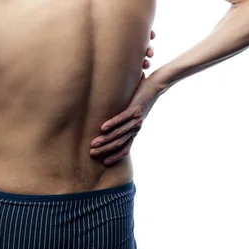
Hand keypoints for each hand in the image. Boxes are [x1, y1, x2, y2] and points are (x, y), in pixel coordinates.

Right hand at [90, 31, 158, 165]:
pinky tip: (102, 128)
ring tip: (94, 143)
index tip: (104, 161)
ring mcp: (136, 119)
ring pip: (119, 133)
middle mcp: (136, 128)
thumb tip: (110, 122)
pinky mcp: (135, 110)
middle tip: (92, 153)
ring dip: (105, 140)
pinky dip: (112, 124)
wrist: (156, 87)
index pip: (125, 148)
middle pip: (119, 143)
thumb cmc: (142, 98)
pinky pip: (122, 119)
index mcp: (135, 131)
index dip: (115, 156)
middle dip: (105, 149)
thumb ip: (124, 119)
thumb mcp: (133, 113)